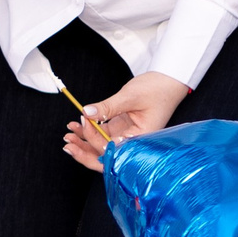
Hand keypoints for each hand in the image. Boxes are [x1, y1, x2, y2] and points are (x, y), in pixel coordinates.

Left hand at [63, 72, 192, 169]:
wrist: (169, 80)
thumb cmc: (158, 88)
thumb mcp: (130, 96)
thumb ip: (107, 107)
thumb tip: (87, 112)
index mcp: (142, 139)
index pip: (114, 149)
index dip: (95, 139)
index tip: (83, 122)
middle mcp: (135, 142)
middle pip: (108, 156)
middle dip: (86, 152)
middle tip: (68, 145)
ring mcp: (128, 135)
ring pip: (103, 145)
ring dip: (85, 140)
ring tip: (68, 134)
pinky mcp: (123, 127)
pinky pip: (104, 133)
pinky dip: (91, 130)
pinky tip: (78, 125)